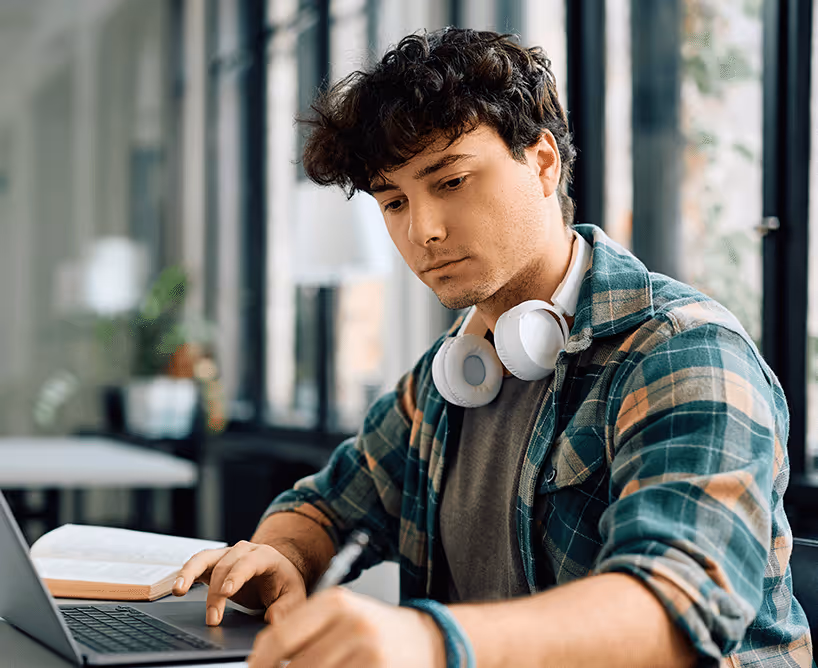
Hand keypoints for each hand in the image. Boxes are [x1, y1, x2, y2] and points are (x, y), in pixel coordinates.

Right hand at [173, 541, 306, 625]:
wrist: (278, 572)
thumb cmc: (284, 584)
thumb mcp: (294, 596)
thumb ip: (286, 608)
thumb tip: (273, 620)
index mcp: (266, 556)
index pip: (249, 562)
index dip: (237, 575)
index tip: (226, 592)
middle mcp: (244, 550)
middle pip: (225, 566)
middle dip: (216, 593)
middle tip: (213, 618)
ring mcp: (227, 554)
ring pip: (205, 558)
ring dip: (190, 574)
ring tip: (178, 591)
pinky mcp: (214, 563)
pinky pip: (197, 564)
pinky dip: (185, 573)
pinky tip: (177, 587)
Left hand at [247, 588, 445, 667]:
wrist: (426, 638)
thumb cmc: (375, 629)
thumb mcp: (342, 615)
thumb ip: (305, 630)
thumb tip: (262, 657)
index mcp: (336, 602)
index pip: (280, 636)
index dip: (260, 660)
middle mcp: (352, 624)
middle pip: (294, 667)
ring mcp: (368, 651)